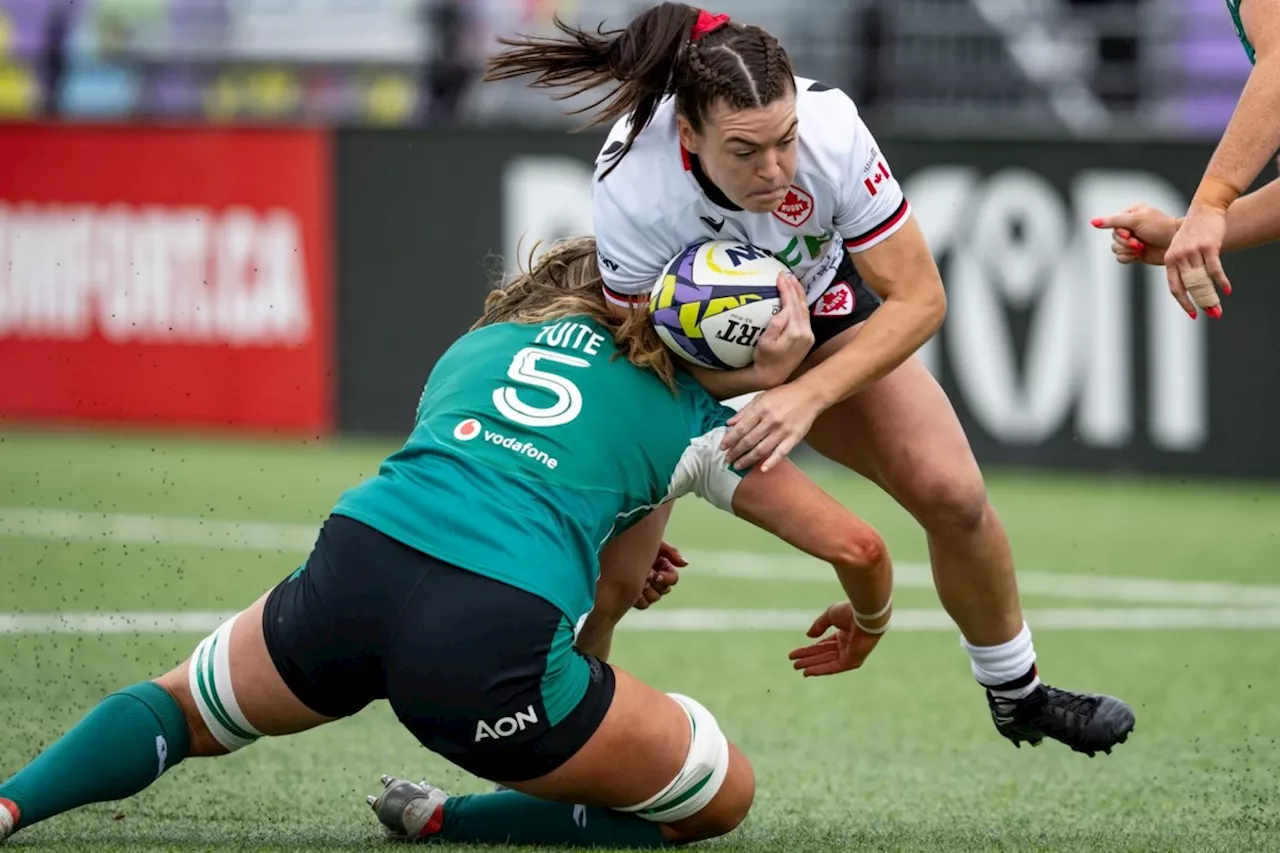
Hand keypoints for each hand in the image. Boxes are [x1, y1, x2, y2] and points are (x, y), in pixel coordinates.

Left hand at [633, 541, 685, 609]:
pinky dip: (639, 598)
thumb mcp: (652, 544)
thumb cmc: (632, 544)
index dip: (667, 578)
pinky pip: (644, 604)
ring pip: (655, 598)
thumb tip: (686, 564)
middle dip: (655, 583)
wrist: (611, 551)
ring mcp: (646, 589)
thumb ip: (670, 552)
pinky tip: (632, 589)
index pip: (673, 578)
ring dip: (647, 590)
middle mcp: (656, 579)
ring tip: (637, 582)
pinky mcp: (635, 597)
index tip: (657, 575)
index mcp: (662, 567)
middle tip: (645, 576)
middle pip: (665, 589)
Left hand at [720, 380, 823, 472]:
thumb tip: (729, 423)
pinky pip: (781, 453)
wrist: (809, 394)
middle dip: (736, 452)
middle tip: (727, 460)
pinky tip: (763, 469)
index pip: (741, 428)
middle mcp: (771, 420)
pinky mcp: (794, 438)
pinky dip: (772, 462)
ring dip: (748, 459)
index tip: (722, 447)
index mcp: (761, 408)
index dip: (730, 439)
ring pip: (762, 449)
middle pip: (749, 440)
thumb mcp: (761, 397)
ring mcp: (783, 430)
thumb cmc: (785, 395)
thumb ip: (745, 411)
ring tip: (738, 466)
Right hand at [750, 271, 814, 387]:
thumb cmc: (764, 359)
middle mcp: (805, 332)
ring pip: (805, 309)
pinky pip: (805, 316)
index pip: (791, 304)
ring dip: (798, 294)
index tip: (780, 276)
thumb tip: (783, 311)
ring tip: (791, 281)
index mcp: (795, 332)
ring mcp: (808, 335)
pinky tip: (796, 298)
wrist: (773, 376)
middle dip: (794, 287)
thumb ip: (775, 326)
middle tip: (786, 273)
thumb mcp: (764, 343)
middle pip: (800, 304)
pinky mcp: (808, 338)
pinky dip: (800, 304)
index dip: (786, 289)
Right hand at [787, 602, 884, 676]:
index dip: (810, 649)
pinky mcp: (852, 661)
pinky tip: (807, 671)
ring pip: (826, 661)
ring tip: (796, 667)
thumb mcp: (830, 615)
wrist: (865, 616)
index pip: (824, 644)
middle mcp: (848, 645)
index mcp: (845, 634)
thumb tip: (808, 636)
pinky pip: (833, 667)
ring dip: (811, 665)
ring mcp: (850, 654)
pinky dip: (820, 669)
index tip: (796, 653)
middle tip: (793, 663)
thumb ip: (819, 625)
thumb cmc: (850, 612)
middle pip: (823, 654)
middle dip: (808, 658)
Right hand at [1090, 205, 1180, 266]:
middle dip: (1125, 242)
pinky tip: (1139, 254)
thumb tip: (1093, 221)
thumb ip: (1113, 221)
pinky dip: (1128, 258)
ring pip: (1115, 248)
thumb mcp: (1136, 220)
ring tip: (1141, 248)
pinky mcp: (1135, 253)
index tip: (1130, 233)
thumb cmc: (1161, 228)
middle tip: (1139, 242)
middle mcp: (1130, 226)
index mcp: (1130, 214)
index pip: (1112, 224)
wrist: (1176, 244)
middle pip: (1113, 237)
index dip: (1119, 232)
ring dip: (1127, 250)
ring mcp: (1132, 240)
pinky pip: (1120, 257)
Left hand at [1164, 201, 1231, 318]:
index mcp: (1170, 260)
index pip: (1175, 287)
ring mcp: (1193, 252)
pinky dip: (1221, 281)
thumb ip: (1183, 268)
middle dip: (1202, 303)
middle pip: (1190, 287)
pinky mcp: (1208, 247)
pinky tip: (1226, 290)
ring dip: (1212, 295)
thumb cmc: (1192, 233)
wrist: (1204, 210)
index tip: (1193, 314)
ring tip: (1219, 307)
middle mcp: (1179, 257)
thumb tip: (1193, 290)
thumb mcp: (1180, 249)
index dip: (1184, 302)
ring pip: (1203, 280)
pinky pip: (1214, 269)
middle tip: (1212, 314)